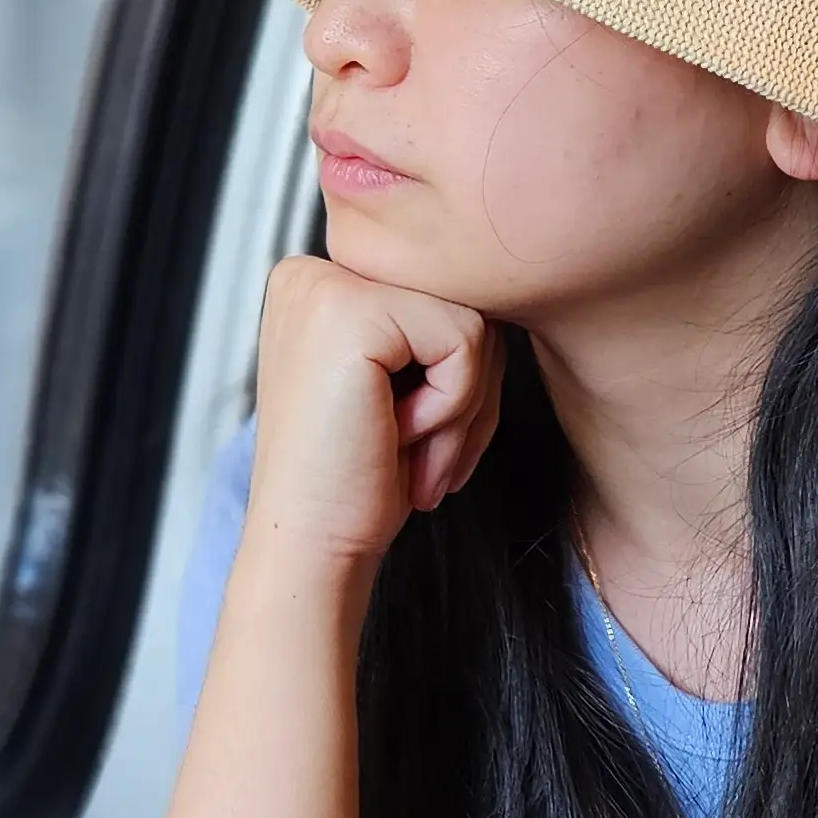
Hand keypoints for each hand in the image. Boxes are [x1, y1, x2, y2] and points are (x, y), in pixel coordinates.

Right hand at [247, 254, 499, 567]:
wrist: (310, 547)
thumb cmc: (353, 481)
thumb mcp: (394, 384)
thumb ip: (425, 328)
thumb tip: (507, 292)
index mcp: (317, 283)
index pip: (441, 300)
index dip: (452, 379)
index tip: (409, 436)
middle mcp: (312, 270)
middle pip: (461, 304)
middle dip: (465, 395)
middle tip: (416, 455)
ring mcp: (328, 285)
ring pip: (472, 322)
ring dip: (461, 408)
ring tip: (404, 448)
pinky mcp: (352, 312)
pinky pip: (465, 341)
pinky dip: (451, 407)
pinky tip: (394, 437)